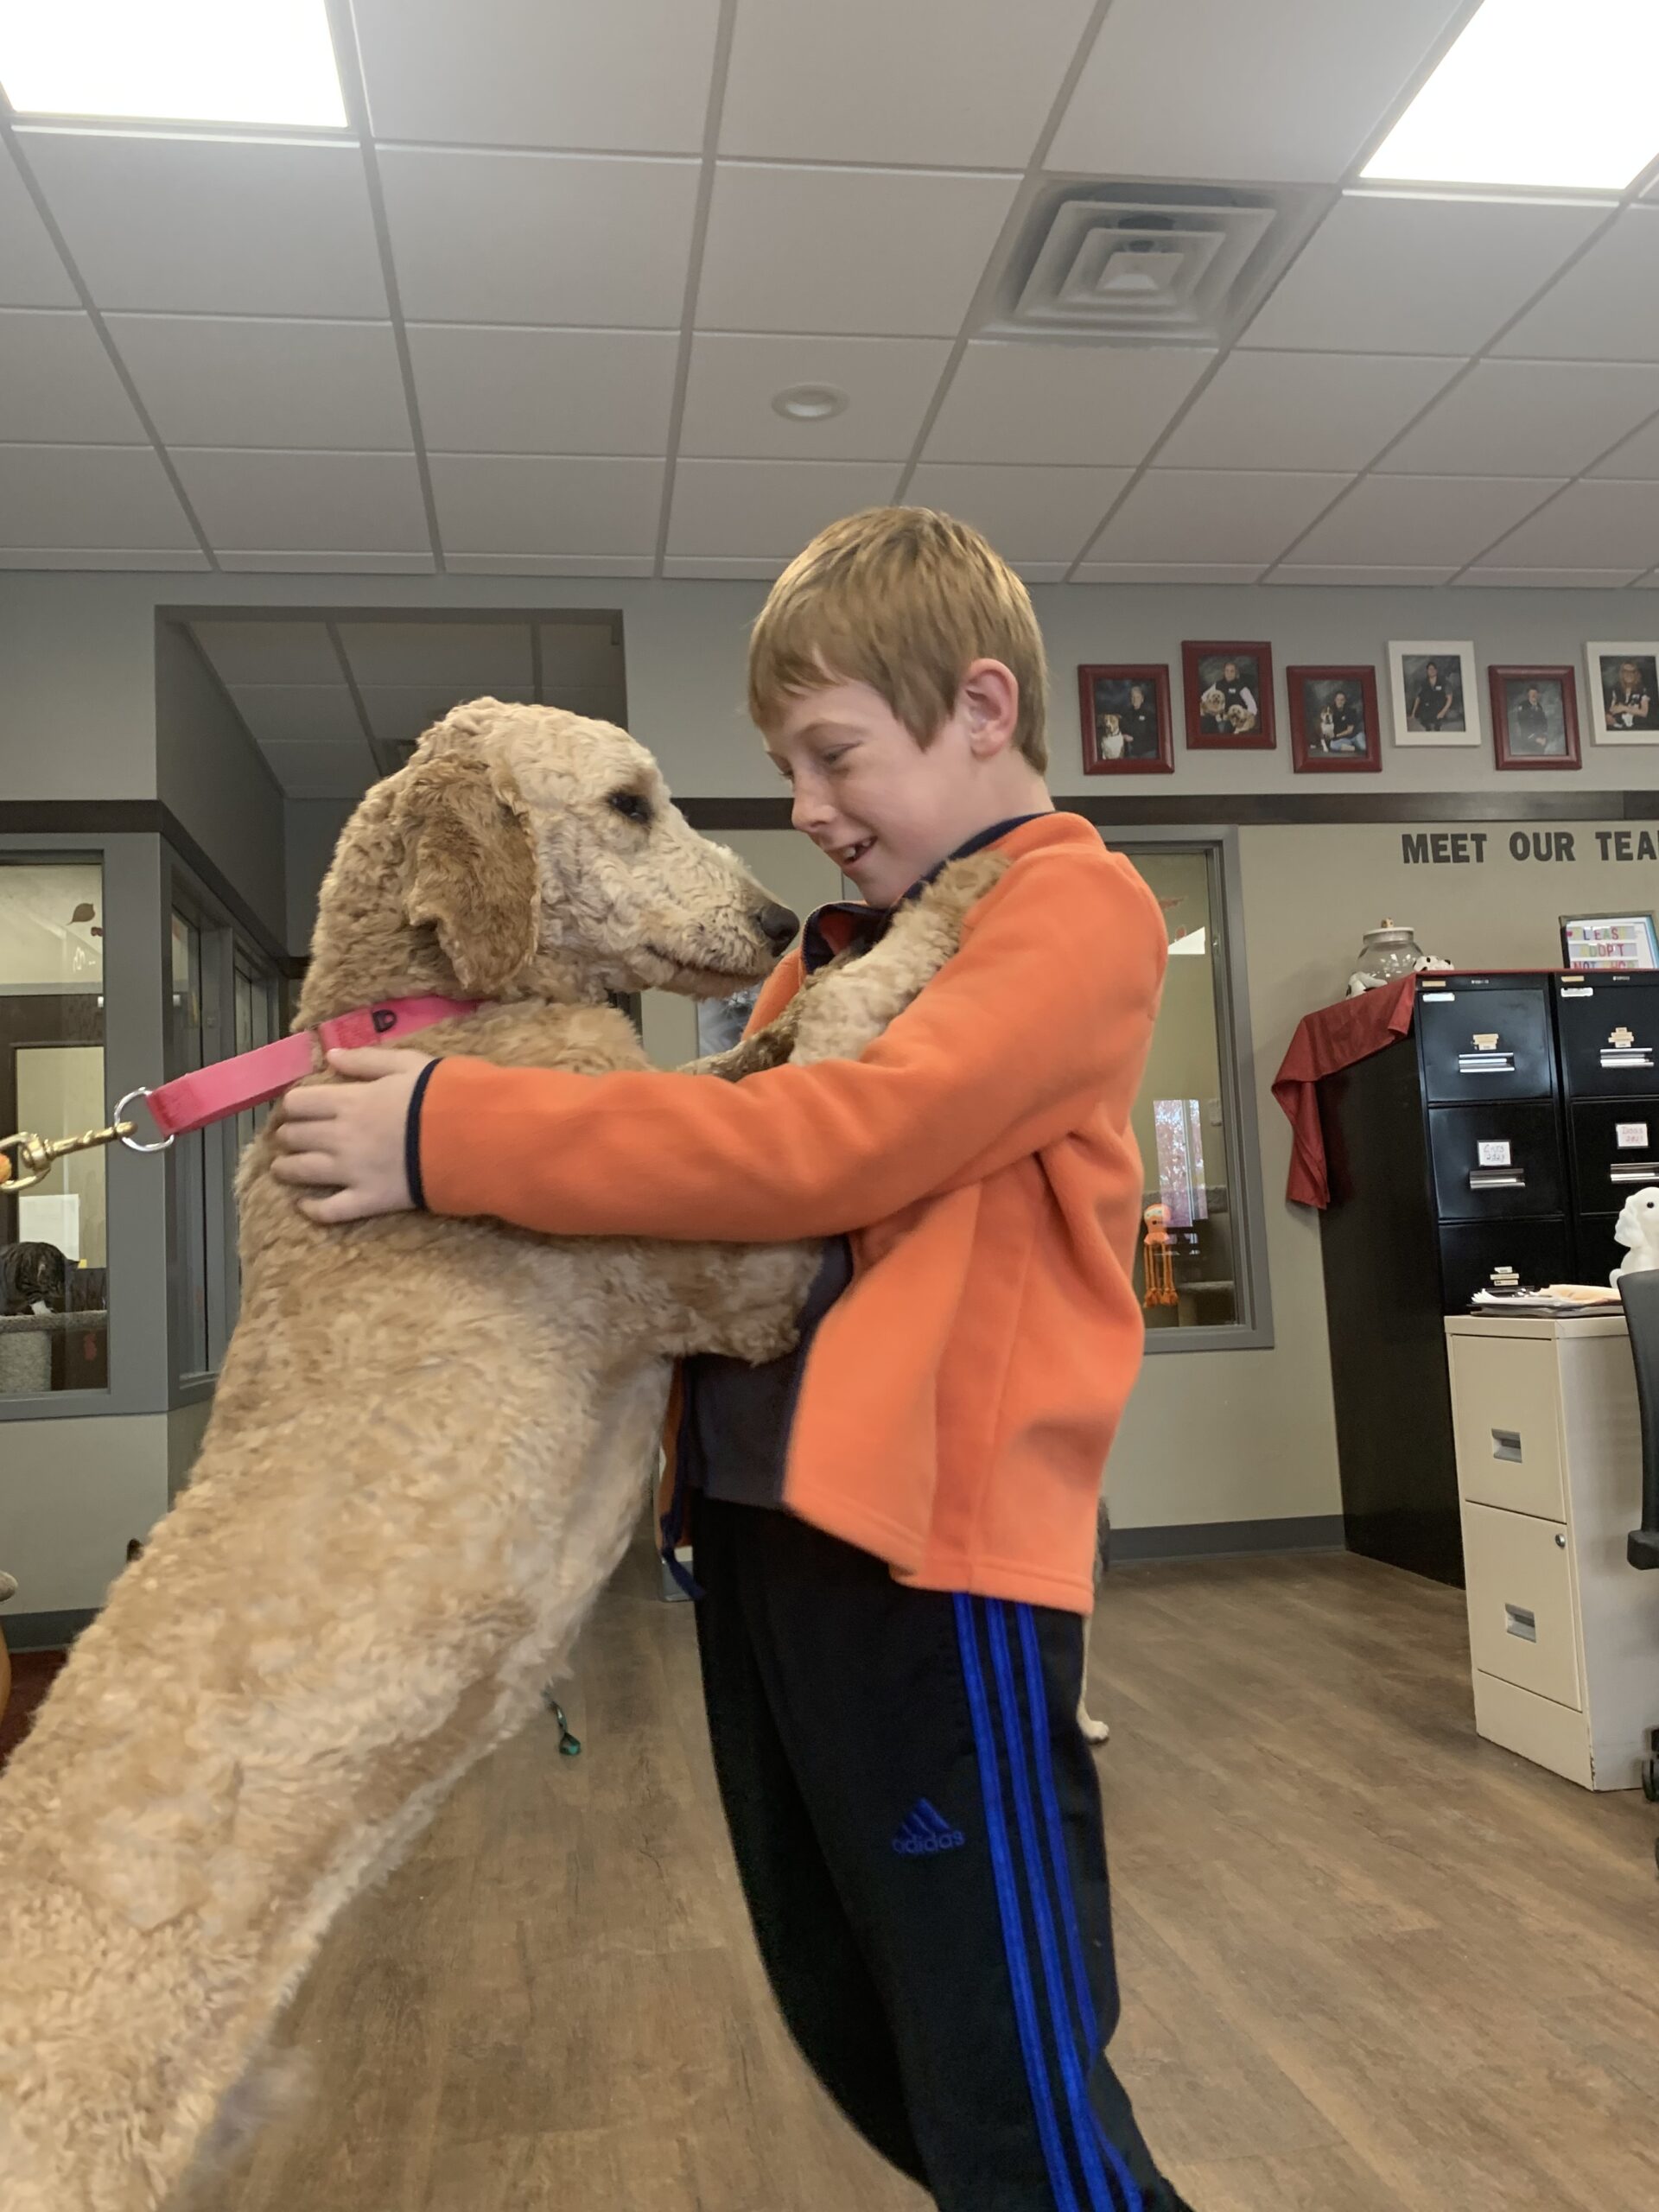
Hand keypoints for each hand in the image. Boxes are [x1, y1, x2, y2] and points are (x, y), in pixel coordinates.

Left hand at [270, 1048, 433, 1223]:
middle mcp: (339, 1136)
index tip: (296, 1109)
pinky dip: (312, 1209)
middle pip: (294, 1136)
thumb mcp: (407, 1063)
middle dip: (287, 1135)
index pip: (298, 1102)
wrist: (469, 1137)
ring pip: (301, 1171)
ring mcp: (351, 1171)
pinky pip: (329, 1210)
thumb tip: (330, 1055)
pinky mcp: (367, 1199)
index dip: (292, 1105)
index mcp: (349, 1101)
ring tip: (284, 1168)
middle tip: (290, 1137)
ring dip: (286, 1168)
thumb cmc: (441, 1095)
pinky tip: (303, 1205)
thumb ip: (366, 1059)